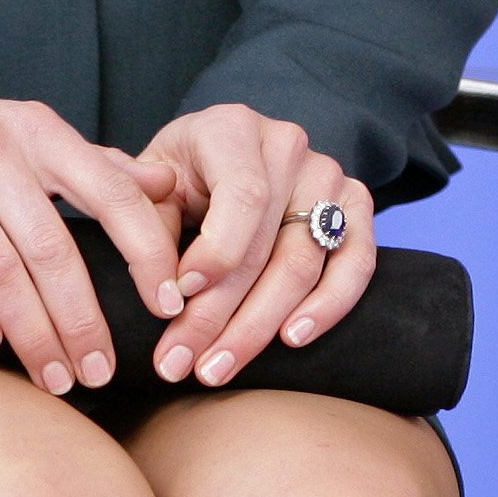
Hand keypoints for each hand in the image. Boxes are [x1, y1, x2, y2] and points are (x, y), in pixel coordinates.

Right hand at [0, 91, 187, 395]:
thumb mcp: (35, 140)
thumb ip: (98, 166)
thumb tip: (167, 185)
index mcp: (41, 132)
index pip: (112, 193)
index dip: (146, 252)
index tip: (168, 306)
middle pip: (52, 246)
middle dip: (81, 319)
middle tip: (100, 371)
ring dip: (29, 331)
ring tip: (54, 376)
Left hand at [137, 103, 375, 389]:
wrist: (212, 162)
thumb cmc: (173, 180)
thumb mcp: (144, 189)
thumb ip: (141, 226)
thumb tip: (162, 292)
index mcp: (231, 129)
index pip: (243, 195)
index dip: (216, 254)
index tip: (176, 300)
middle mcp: (287, 145)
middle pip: (269, 243)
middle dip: (222, 313)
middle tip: (182, 364)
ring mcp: (327, 174)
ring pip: (306, 262)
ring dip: (260, 325)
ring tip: (217, 367)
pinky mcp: (354, 204)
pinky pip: (356, 261)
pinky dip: (328, 306)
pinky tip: (292, 338)